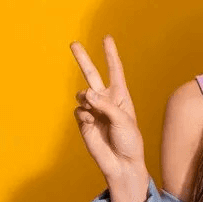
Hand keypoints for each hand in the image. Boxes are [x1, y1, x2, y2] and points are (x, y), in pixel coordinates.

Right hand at [70, 35, 147, 180]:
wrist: (122, 164)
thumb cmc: (129, 141)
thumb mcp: (123, 121)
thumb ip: (104, 105)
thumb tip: (86, 93)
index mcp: (120, 96)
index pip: (115, 70)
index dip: (110, 54)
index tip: (106, 38)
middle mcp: (106, 100)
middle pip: (92, 74)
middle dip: (83, 59)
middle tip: (73, 43)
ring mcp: (93, 110)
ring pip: (82, 94)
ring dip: (86, 99)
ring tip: (93, 111)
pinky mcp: (83, 122)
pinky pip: (78, 110)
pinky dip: (83, 115)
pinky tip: (90, 123)